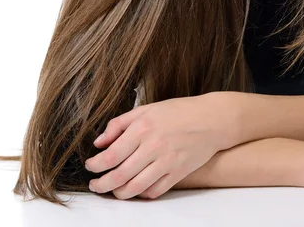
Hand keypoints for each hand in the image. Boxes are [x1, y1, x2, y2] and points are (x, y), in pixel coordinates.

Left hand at [84, 92, 228, 198]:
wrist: (212, 119)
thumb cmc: (180, 111)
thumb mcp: (148, 108)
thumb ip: (120, 123)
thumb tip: (99, 142)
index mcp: (143, 127)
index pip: (111, 155)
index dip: (95, 165)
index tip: (90, 166)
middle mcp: (153, 146)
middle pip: (118, 176)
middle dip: (101, 185)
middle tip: (95, 185)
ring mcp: (167, 161)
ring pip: (134, 188)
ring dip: (118, 193)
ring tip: (113, 190)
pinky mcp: (178, 173)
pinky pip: (154, 192)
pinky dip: (141, 194)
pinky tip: (136, 188)